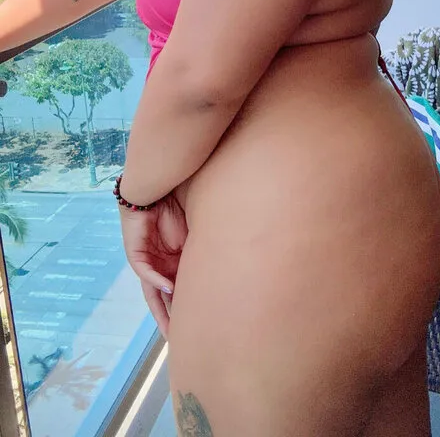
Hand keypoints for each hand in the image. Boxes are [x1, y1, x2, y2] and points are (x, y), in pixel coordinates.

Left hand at [119, 192, 187, 337]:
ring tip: (170, 326)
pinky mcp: (136, 252)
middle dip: (170, 317)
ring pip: (152, 291)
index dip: (184, 308)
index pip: (177, 291)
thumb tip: (216, 274)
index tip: (194, 327)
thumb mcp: (193, 237)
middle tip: (178, 338)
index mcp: (173, 262)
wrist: (160, 187)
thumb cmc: (179, 207)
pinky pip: (145, 271)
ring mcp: (146, 260)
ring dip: (160, 307)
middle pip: (163, 297)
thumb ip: (197, 256)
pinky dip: (156, 280)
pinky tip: (167, 288)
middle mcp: (159, 265)